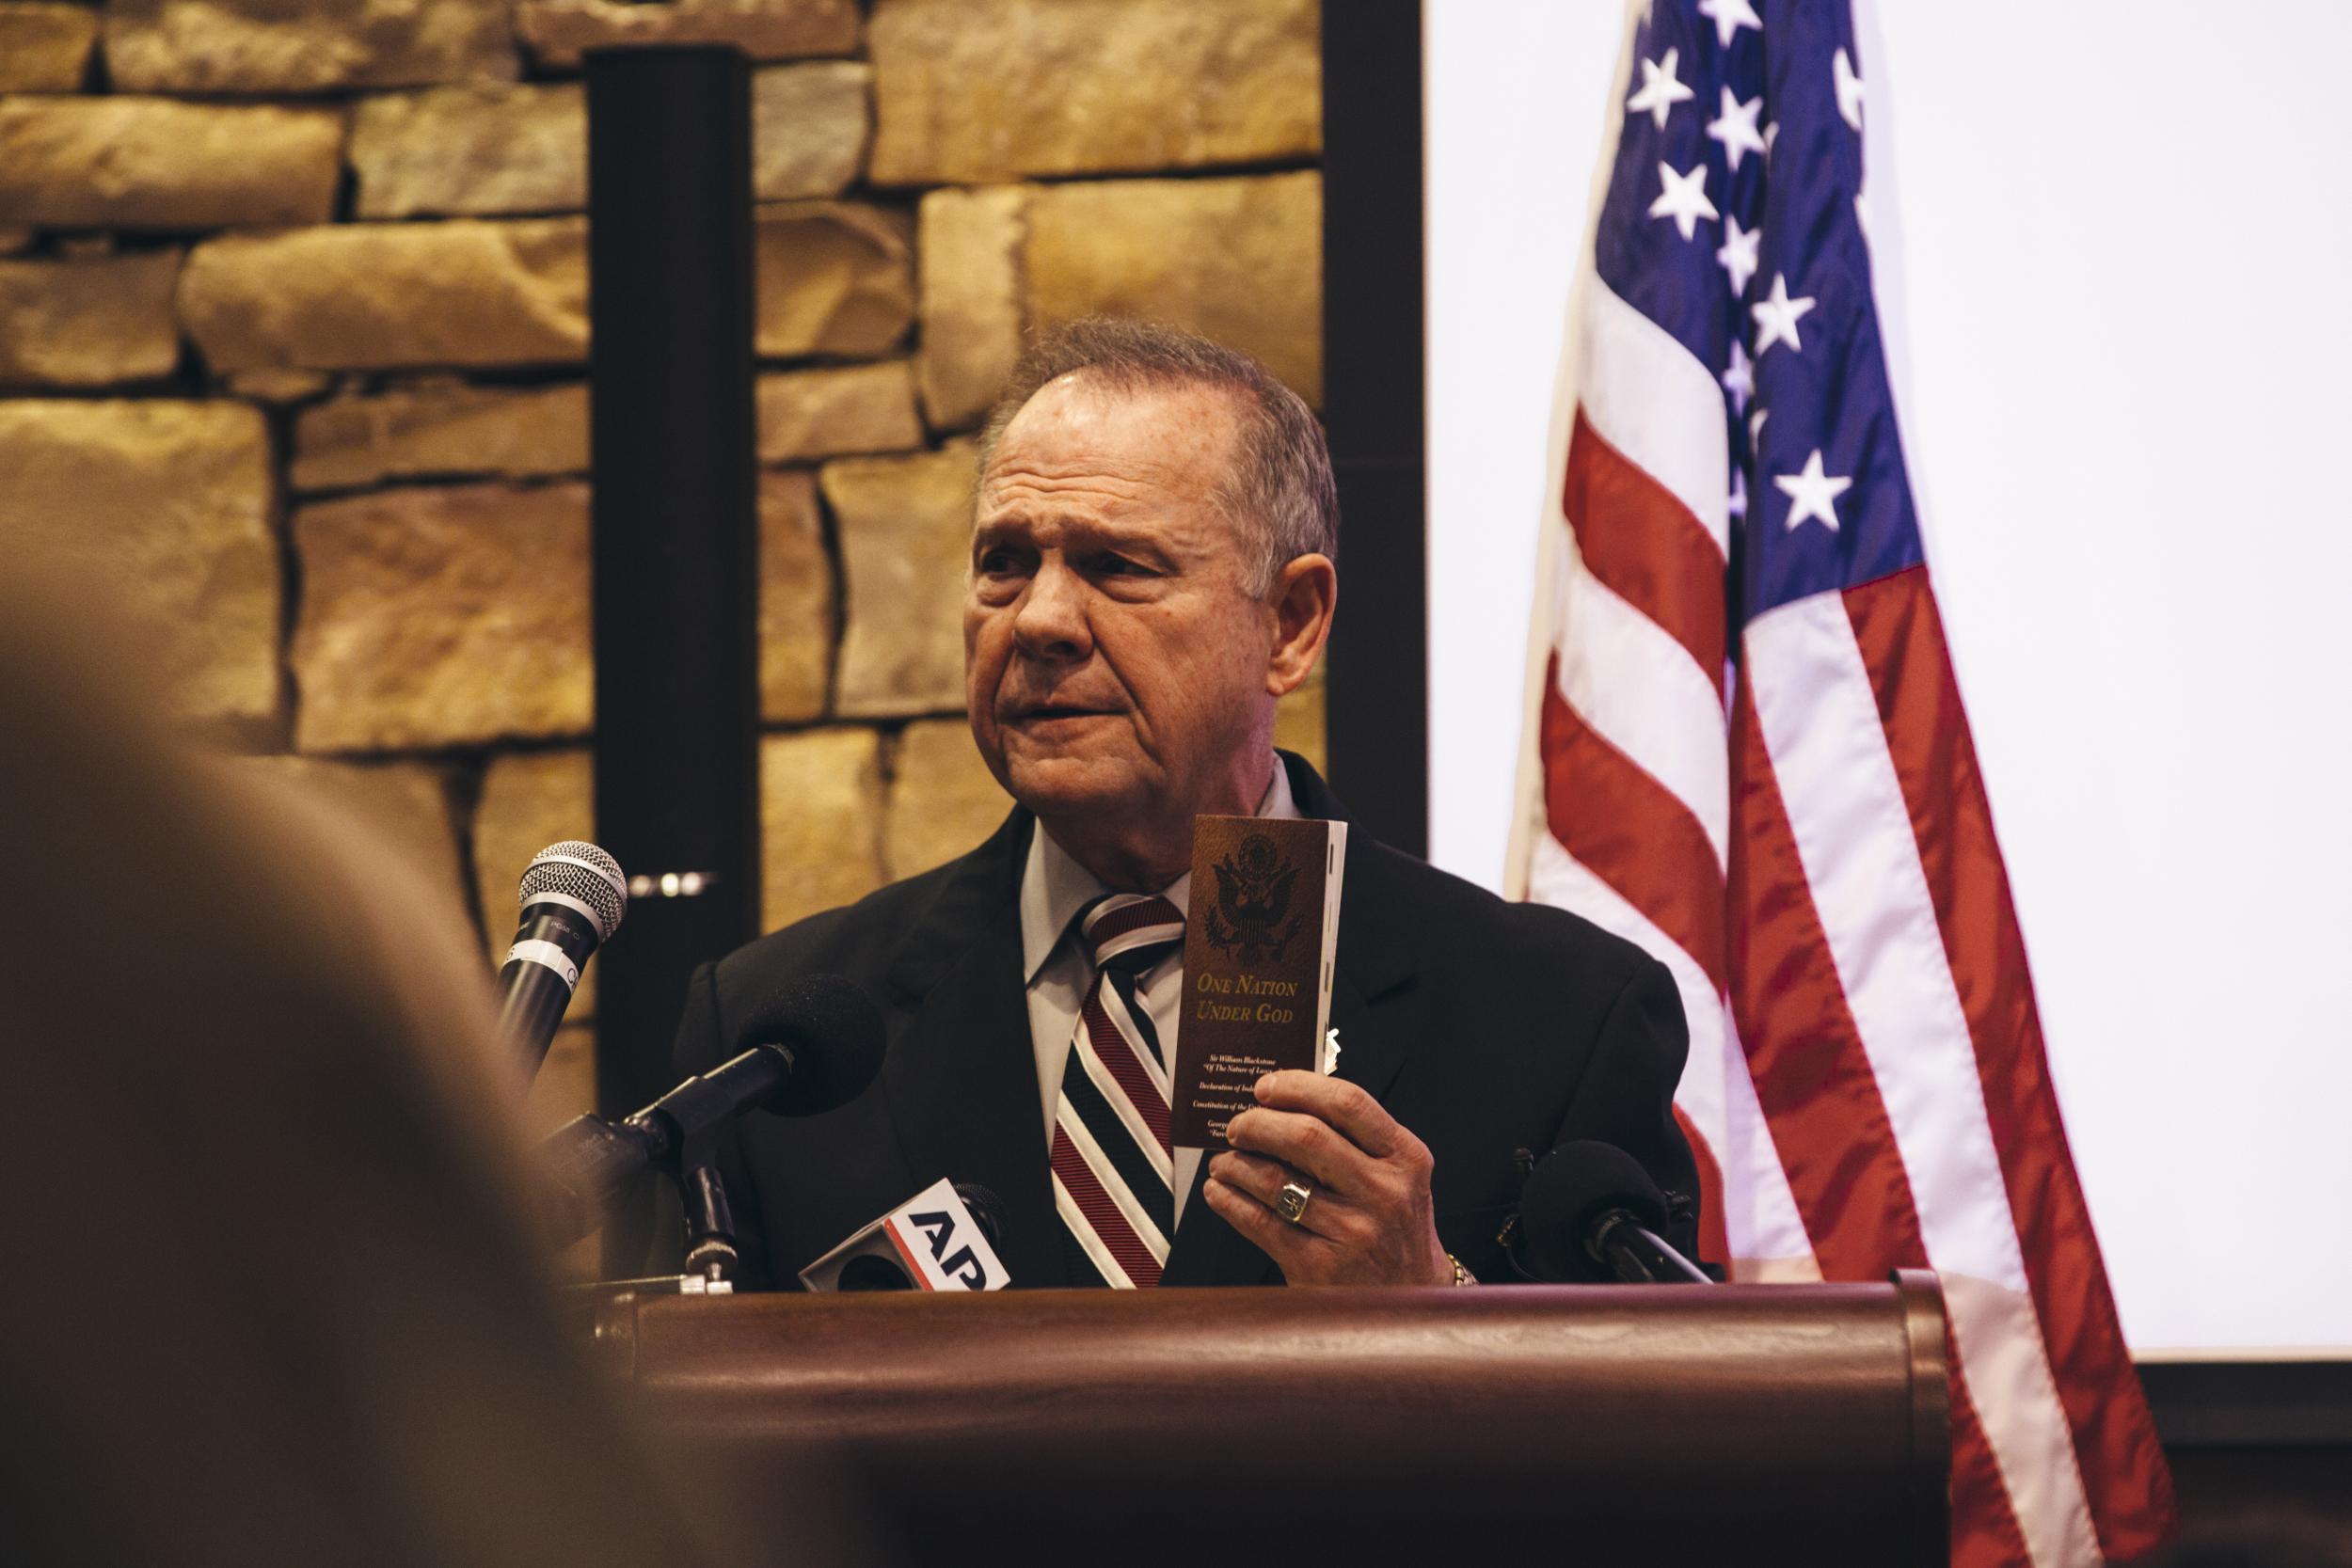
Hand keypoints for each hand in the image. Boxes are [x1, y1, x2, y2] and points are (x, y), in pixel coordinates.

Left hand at [1203, 1070, 1451, 1285]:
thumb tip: (1282, 1105)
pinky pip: (1261, 1222)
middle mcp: (1384, 1192)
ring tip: (1224, 1161)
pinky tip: (1220, 1192)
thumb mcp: (1398, 1179)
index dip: (1298, 1087)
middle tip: (1237, 1126)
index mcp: (1405, 1158)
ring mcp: (1353, 1231)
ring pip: (1276, 1180)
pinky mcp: (1320, 1266)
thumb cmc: (1395, 1231)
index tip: (1265, 1087)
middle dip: (1258, 1124)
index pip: (1348, 1103)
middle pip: (1306, 1136)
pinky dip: (1230, 1201)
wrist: (1410, 1303)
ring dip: (1236, 1164)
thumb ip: (1356, 1141)